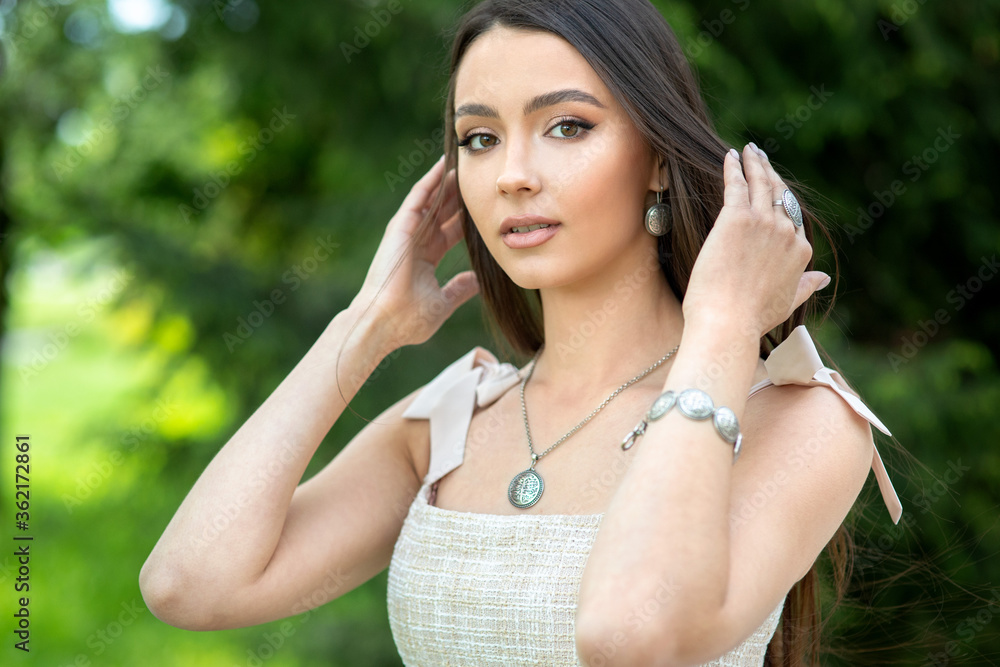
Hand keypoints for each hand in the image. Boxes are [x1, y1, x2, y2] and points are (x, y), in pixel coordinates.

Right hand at [353, 155, 478, 347]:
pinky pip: (418, 197)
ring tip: (464, 161)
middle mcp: (416, 242)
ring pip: (432, 200)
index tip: (486, 206)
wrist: (384, 323)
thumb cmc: (408, 320)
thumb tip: (478, 281)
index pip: (451, 232)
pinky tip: (443, 164)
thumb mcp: (442, 303)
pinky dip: (430, 180)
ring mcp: (407, 233)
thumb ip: (460, 289)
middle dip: (460, 195)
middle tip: (480, 176)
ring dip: (447, 181)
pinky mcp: (400, 227)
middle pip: (444, 212)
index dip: (466, 219)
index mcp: (425, 258)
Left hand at [681, 143, 827, 339]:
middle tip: (760, 156)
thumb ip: (806, 286)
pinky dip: (734, 167)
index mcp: (801, 251)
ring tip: (748, 150)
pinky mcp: (737, 218)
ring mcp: (763, 222)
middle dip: (770, 173)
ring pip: (761, 183)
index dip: (782, 200)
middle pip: (780, 194)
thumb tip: (824, 279)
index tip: (774, 189)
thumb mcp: (787, 302)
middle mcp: (787, 232)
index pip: (792, 217)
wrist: (728, 322)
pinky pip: (736, 184)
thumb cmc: (751, 319)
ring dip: (755, 163)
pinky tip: (731, 155)